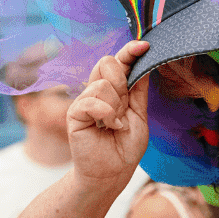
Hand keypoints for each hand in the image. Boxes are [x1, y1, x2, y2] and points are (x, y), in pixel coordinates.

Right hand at [68, 41, 150, 195]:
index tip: (144, 45)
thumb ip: (139, 91)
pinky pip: (93, 101)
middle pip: (107, 64)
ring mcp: (83, 101)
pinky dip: (107, 115)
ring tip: (116, 125)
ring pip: (103, 85)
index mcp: (114, 91)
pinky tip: (109, 128)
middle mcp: (96, 92)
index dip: (129, 52)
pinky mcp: (74, 113)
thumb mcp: (139, 115)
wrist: (113, 172)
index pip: (119, 63)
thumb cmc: (125, 147)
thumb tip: (144, 64)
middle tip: (124, 107)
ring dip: (117, 108)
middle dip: (122, 82)